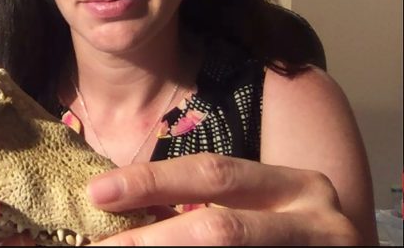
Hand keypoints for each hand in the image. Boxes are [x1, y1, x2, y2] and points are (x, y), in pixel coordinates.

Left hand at [86, 153, 360, 244]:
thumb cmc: (285, 236)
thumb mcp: (256, 209)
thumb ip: (202, 203)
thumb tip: (114, 203)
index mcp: (294, 185)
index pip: (212, 173)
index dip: (151, 182)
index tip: (96, 192)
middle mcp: (315, 221)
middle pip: (219, 227)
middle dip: (150, 239)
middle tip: (101, 247)